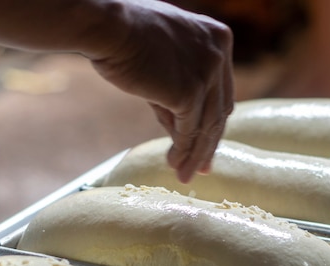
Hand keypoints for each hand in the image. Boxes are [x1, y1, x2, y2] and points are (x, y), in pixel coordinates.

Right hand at [90, 0, 233, 182]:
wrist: (107, 26)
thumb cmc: (125, 37)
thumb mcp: (164, 61)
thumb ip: (180, 90)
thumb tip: (183, 133)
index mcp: (218, 39)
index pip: (222, 91)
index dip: (214, 121)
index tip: (206, 144)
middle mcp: (219, 55)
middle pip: (219, 110)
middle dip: (209, 143)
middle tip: (202, 167)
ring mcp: (207, 72)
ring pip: (207, 125)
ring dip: (195, 154)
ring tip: (185, 175)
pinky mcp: (191, 91)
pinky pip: (190, 130)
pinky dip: (183, 150)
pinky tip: (174, 164)